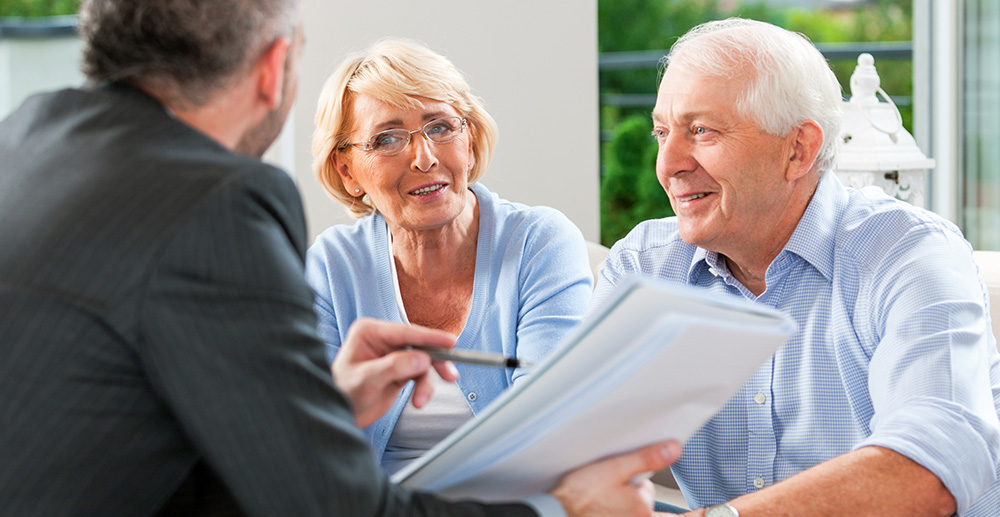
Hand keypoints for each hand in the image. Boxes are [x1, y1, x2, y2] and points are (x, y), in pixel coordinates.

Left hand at [333, 318, 459, 426]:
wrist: (339, 414)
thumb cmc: (342, 393)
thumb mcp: (366, 380)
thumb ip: (394, 367)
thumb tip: (421, 358)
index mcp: (369, 332)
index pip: (405, 332)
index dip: (430, 337)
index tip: (450, 342)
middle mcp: (382, 340)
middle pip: (419, 345)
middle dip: (434, 362)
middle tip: (449, 374)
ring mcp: (392, 354)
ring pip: (423, 362)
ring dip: (426, 382)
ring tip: (421, 400)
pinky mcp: (400, 369)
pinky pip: (420, 374)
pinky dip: (423, 387)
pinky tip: (419, 400)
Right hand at [551, 440, 682, 515]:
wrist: (555, 511)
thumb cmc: (578, 495)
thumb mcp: (614, 468)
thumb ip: (646, 459)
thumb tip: (674, 449)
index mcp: (642, 511)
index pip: (669, 506)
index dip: (685, 508)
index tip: (701, 508)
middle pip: (644, 498)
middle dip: (633, 487)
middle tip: (612, 481)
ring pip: (631, 505)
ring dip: (621, 497)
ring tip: (600, 491)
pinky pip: (622, 511)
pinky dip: (614, 505)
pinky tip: (599, 500)